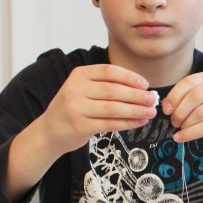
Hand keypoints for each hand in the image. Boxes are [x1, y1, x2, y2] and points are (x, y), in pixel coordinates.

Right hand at [40, 65, 155, 154]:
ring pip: (113, 108)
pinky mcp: (80, 126)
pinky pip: (109, 124)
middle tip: (152, 99)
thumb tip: (142, 89)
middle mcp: (75, 89)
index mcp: (79, 75)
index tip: (145, 84)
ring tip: (150, 112)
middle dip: (136, 95)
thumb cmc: (75, 107)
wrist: (50, 130)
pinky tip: (139, 122)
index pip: (108, 71)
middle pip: (113, 90)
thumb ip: (108, 86)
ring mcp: (76, 108)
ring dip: (135, 111)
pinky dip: (127, 123)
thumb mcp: (85, 89)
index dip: (129, 77)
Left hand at [162, 69, 202, 148]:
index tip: (166, 109)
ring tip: (181, 130)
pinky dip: (190, 134)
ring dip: (185, 124)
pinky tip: (180, 138)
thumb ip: (191, 98)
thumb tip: (165, 104)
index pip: (188, 82)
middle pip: (193, 96)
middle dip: (179, 112)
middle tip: (174, 122)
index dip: (173, 96)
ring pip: (199, 112)